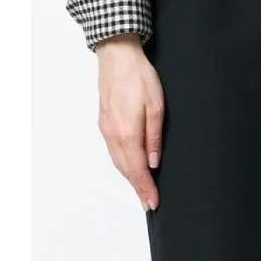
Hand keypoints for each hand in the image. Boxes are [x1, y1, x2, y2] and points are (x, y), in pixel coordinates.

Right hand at [96, 34, 164, 210]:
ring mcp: (106, 128)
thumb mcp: (156, 105)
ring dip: (130, 178)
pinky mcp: (104, 122)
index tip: (153, 203)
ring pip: (118, 161)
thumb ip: (153, 136)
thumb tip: (154, 162)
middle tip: (148, 203)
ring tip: (141, 189)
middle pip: (126, 169)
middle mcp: (113, 134)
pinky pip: (113, 150)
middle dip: (138, 188)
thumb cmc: (139, 77)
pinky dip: (122, 164)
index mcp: (127, 132)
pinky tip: (130, 166)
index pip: (138, 169)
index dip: (145, 188)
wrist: (117, 56)